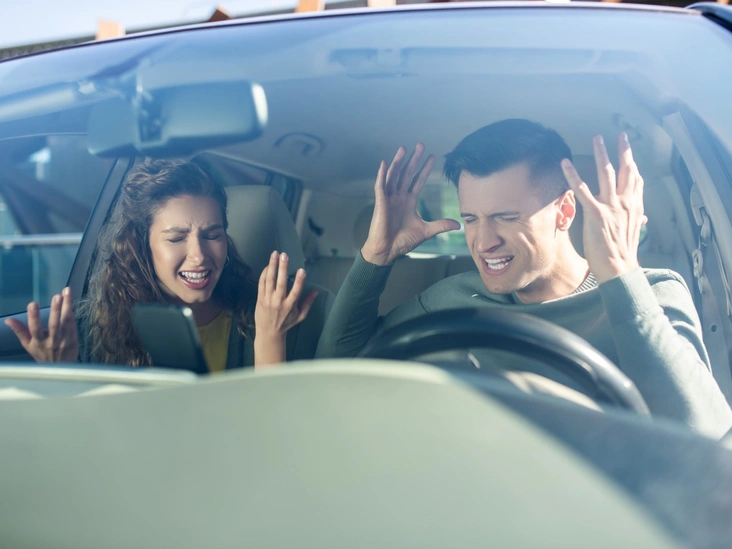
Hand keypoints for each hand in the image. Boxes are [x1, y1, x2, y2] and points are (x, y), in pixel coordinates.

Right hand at [5, 287, 78, 362]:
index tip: (32, 304)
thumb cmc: (42, 354)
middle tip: (56, 296)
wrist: (60, 368)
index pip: (34, 329)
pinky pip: (73, 324)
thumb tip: (8, 320)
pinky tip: (70, 302)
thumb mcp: (28, 345)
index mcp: (38, 342)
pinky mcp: (74, 339)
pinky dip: (72, 313)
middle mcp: (52, 341)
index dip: (33, 317)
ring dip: (66, 306)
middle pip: (54, 325)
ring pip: (66, 322)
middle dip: (55, 310)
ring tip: (65, 293)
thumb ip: (20, 331)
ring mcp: (64, 340)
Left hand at [254, 251, 317, 364]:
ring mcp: (268, 299)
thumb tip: (316, 291)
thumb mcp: (300, 316)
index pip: (296, 291)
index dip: (299, 281)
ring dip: (272, 266)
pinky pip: (261, 283)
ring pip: (269, 280)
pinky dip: (264, 273)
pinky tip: (268, 265)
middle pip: (281, 282)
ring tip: (274, 254)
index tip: (302, 270)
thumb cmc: (286, 323)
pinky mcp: (260, 298)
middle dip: (283, 268)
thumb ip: (308, 303)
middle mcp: (279, 301)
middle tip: (284, 255)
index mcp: (290, 306)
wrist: (268, 333)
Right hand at [361, 143, 460, 265]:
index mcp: (409, 201)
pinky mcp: (380, 203)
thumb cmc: (403, 241)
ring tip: (404, 148)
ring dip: (398, 162)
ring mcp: (389, 199)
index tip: (432, 156)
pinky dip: (382, 175)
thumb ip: (440, 225)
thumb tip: (458, 224)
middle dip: (414, 160)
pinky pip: (380, 186)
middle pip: (407, 173)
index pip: (418, 180)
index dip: (425, 169)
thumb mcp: (426, 231)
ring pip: (394, 176)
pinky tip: (384, 163)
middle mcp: (399, 197)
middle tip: (421, 145)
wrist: (387, 251)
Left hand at [561, 133, 647, 283]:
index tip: (630, 153)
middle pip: (626, 170)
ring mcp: (611, 206)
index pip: (636, 180)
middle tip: (621, 135)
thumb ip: (637, 220)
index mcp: (635, 207)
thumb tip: (643, 217)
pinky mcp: (596, 212)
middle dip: (623, 151)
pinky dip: (572, 175)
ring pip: (606, 172)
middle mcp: (626, 202)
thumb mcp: (634, 232)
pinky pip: (581, 189)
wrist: (619, 267)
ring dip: (601, 153)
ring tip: (597, 138)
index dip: (633, 165)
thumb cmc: (623, 253)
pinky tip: (565, 163)